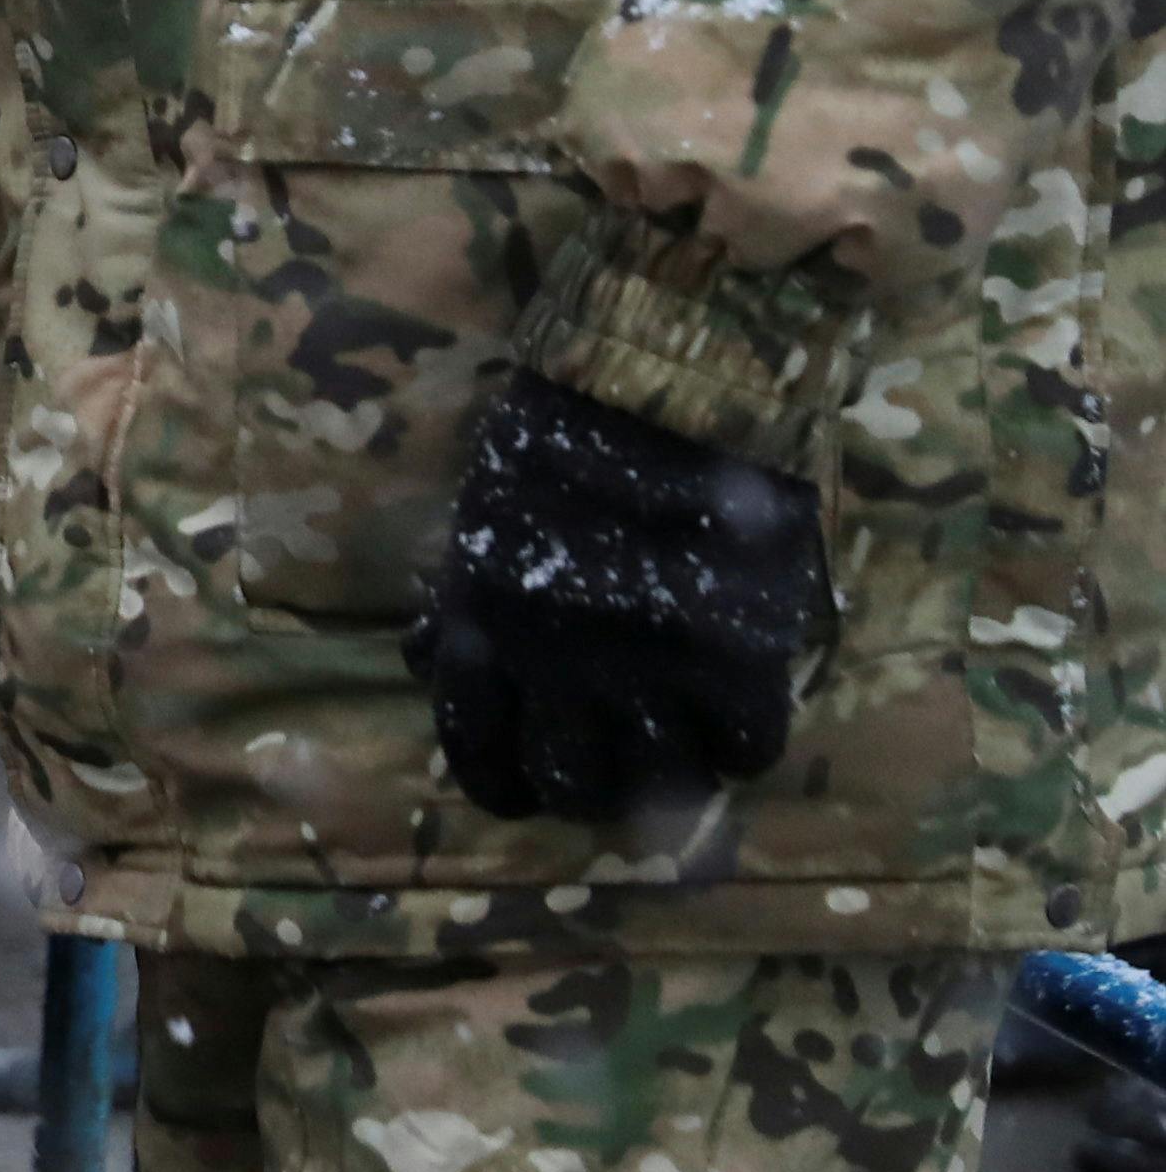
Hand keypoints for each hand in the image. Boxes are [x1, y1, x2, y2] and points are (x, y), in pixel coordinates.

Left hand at [407, 370, 829, 823]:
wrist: (663, 382)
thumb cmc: (562, 435)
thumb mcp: (480, 520)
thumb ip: (460, 599)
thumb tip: (426, 659)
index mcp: (485, 633)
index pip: (479, 758)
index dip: (504, 781)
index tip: (528, 776)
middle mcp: (556, 668)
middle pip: (570, 789)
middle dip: (587, 787)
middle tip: (614, 762)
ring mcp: (650, 670)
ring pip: (655, 788)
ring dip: (667, 777)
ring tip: (681, 748)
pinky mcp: (737, 660)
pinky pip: (744, 748)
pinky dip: (740, 741)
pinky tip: (735, 707)